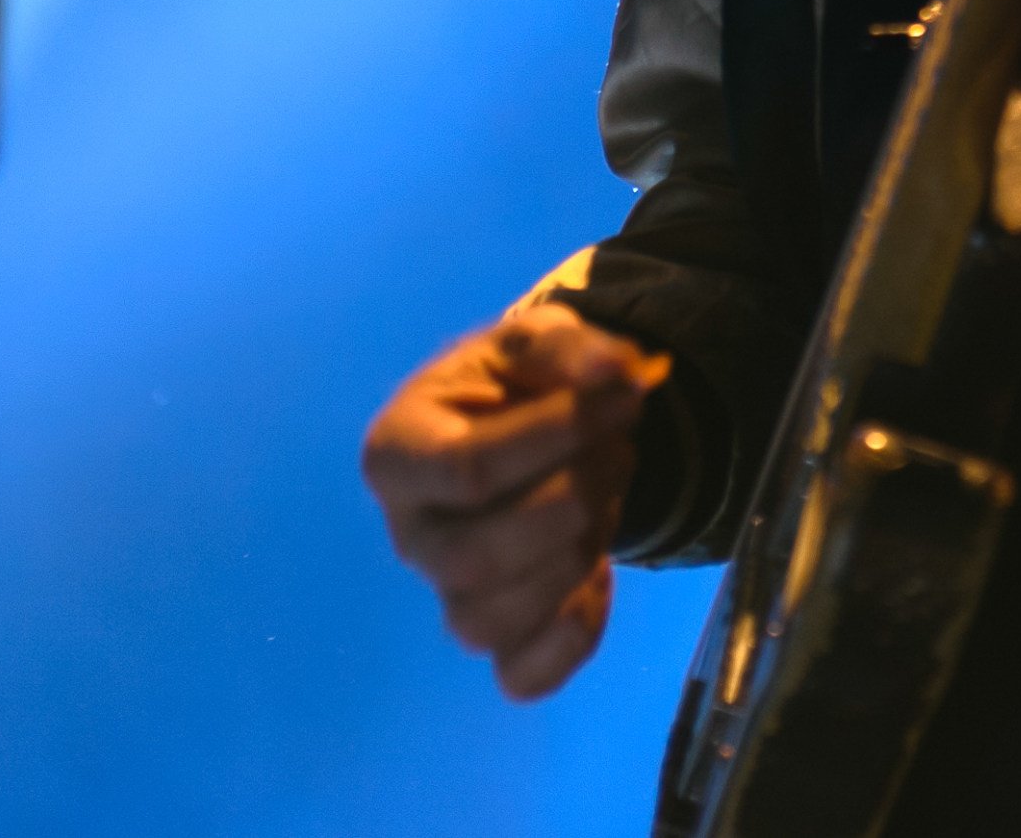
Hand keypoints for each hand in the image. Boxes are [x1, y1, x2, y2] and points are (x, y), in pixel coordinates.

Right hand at [361, 303, 666, 699]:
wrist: (530, 426)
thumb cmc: (514, 384)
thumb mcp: (534, 341)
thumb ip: (568, 348)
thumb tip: (615, 371)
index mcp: (398, 454)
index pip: (463, 469)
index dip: (555, 436)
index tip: (623, 397)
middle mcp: (409, 534)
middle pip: (474, 557)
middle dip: (571, 502)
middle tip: (618, 450)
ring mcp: (448, 593)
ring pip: (489, 620)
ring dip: (573, 562)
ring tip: (607, 500)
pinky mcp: (496, 637)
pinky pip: (519, 677)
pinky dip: (569, 644)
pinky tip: (600, 582)